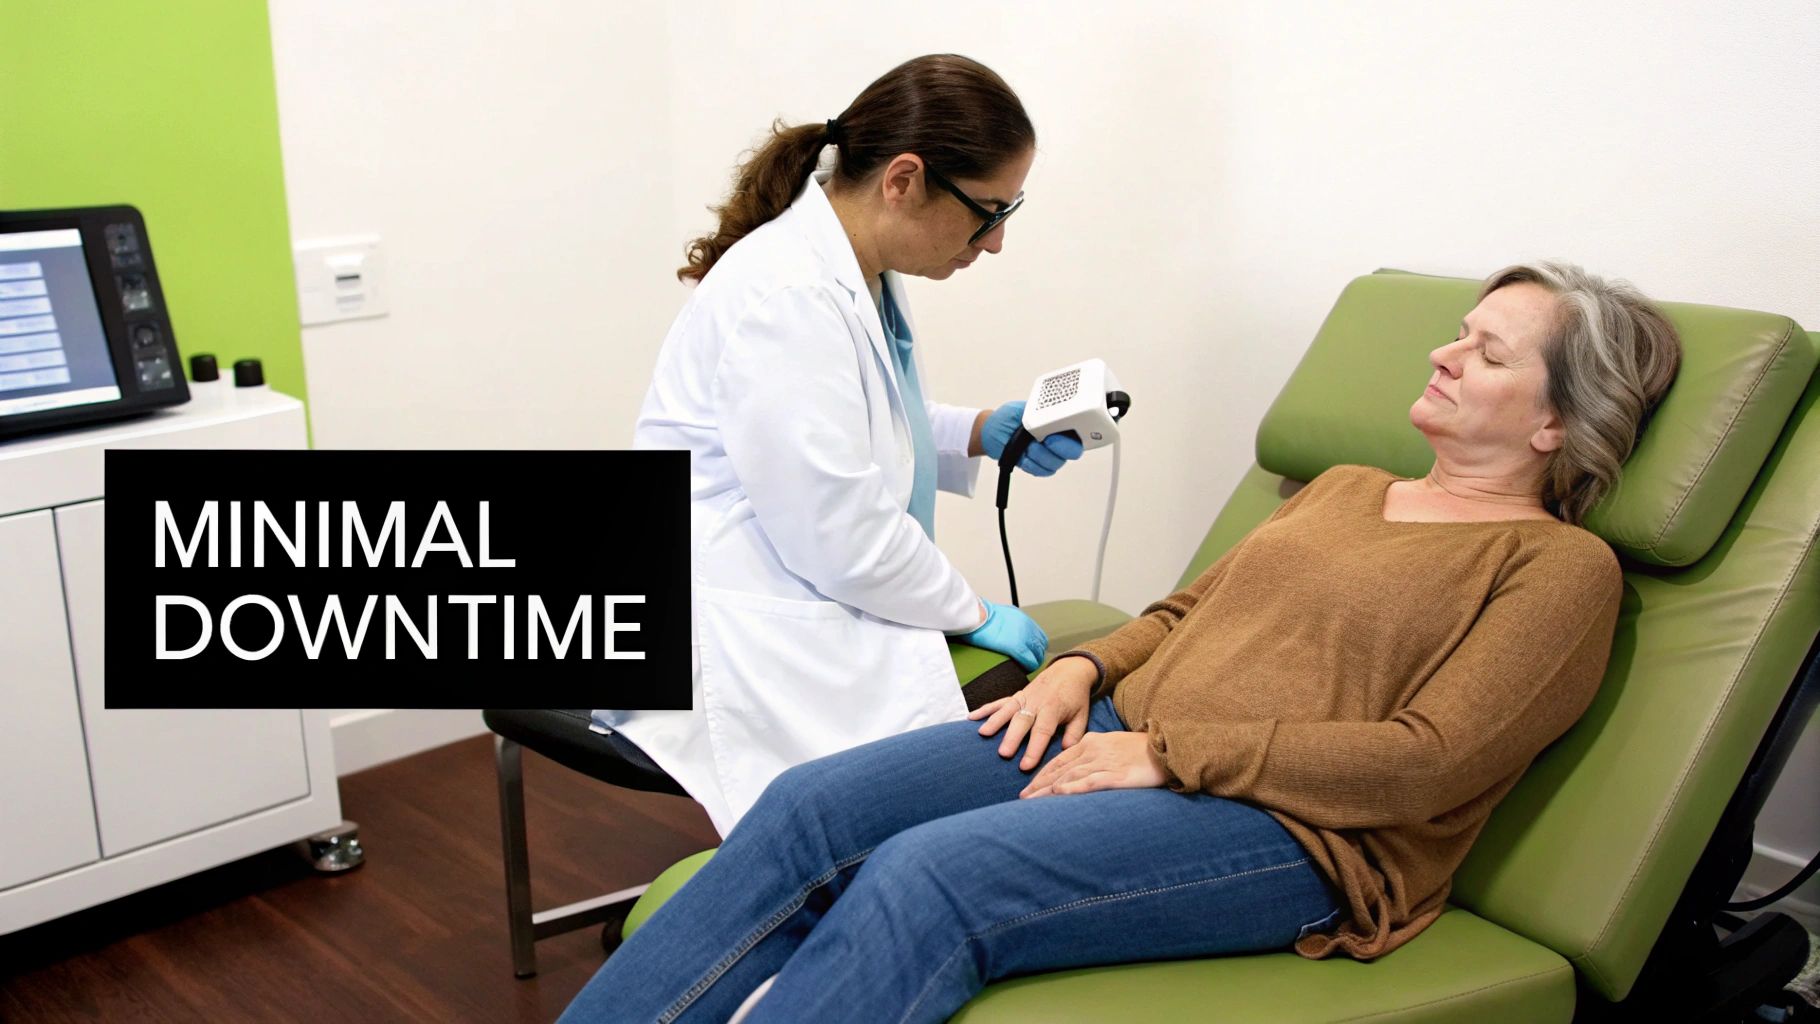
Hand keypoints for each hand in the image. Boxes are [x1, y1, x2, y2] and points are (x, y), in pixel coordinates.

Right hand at [954, 600, 1047, 671]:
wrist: (975, 614)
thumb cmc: (980, 615)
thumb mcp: (1000, 614)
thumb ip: (1009, 622)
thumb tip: (1006, 630)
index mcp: (1023, 619)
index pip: (1038, 636)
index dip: (1035, 647)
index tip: (1030, 653)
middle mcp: (1027, 626)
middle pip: (1041, 646)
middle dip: (1036, 655)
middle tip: (1029, 662)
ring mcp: (1024, 637)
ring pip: (1038, 654)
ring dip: (1033, 662)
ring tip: (1025, 667)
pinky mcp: (1017, 647)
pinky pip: (1030, 661)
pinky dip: (1029, 667)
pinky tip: (1024, 670)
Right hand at [968, 654, 1096, 769]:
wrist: (1070, 670)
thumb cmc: (1076, 698)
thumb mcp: (1082, 715)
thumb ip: (1074, 734)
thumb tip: (1066, 752)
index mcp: (1053, 709)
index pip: (1043, 731)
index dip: (1034, 749)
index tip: (1025, 766)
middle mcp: (1036, 702)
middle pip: (1022, 721)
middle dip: (1011, 737)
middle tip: (1003, 753)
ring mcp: (1024, 697)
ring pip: (1007, 709)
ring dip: (994, 721)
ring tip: (982, 734)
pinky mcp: (1016, 695)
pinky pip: (999, 702)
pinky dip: (985, 709)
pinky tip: (971, 718)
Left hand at [980, 401, 1085, 477]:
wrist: (991, 431)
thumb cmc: (1007, 417)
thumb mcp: (1021, 409)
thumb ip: (1037, 412)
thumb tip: (1049, 413)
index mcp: (1059, 423)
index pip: (1077, 433)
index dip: (1071, 437)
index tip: (1056, 435)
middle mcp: (1057, 440)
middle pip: (1071, 452)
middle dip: (1059, 449)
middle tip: (1045, 442)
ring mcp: (1048, 454)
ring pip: (1055, 463)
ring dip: (1041, 456)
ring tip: (1028, 447)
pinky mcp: (1037, 465)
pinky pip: (1041, 471)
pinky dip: (1031, 465)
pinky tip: (1023, 457)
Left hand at [1019, 731, 1166, 798]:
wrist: (1167, 746)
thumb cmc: (1141, 750)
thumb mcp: (1112, 747)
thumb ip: (1093, 757)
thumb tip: (1076, 773)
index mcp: (1090, 742)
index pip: (1059, 760)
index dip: (1041, 775)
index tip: (1028, 787)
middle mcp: (1093, 750)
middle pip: (1059, 769)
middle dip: (1038, 785)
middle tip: (1022, 798)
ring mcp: (1104, 762)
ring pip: (1069, 777)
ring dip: (1048, 791)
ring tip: (1032, 803)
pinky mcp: (1117, 775)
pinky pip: (1090, 782)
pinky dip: (1072, 788)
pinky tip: (1059, 795)